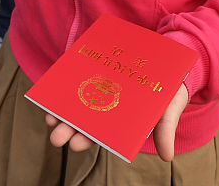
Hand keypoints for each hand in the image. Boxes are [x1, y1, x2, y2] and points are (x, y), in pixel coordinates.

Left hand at [47, 82, 186, 160]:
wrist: (168, 60)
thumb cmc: (168, 91)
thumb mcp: (169, 109)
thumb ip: (164, 131)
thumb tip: (167, 157)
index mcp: (120, 123)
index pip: (100, 135)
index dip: (87, 140)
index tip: (76, 144)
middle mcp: (105, 109)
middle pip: (82, 123)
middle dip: (68, 131)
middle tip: (57, 138)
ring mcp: (98, 90)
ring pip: (74, 105)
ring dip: (60, 113)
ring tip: (50, 119)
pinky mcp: (95, 72)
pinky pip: (77, 80)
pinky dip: (64, 86)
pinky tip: (52, 92)